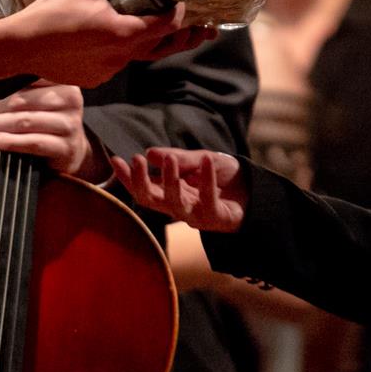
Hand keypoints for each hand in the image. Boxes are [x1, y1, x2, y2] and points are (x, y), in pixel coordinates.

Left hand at [0, 80, 93, 178]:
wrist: (71, 148)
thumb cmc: (49, 120)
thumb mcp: (41, 98)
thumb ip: (21, 89)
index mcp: (62, 81)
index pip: (28, 77)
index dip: (4, 83)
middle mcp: (70, 99)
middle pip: (22, 100)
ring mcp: (70, 124)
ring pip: (26, 121)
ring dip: (0, 124)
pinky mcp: (66, 147)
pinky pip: (32, 142)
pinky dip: (10, 141)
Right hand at [14, 0, 213, 86]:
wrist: (21, 47)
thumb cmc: (52, 16)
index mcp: (125, 33)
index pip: (165, 25)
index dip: (177, 13)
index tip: (179, 0)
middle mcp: (122, 57)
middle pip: (161, 48)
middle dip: (183, 38)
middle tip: (204, 32)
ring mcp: (109, 71)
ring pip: (138, 57)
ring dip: (150, 44)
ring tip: (161, 32)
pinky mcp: (95, 78)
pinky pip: (116, 64)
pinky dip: (123, 52)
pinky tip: (116, 42)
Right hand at [114, 148, 249, 232]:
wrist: (255, 192)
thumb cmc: (224, 177)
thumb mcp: (200, 159)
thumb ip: (178, 158)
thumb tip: (151, 153)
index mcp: (171, 192)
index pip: (143, 187)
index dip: (127, 177)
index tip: (115, 160)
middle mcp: (178, 206)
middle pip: (151, 200)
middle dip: (140, 182)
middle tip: (136, 159)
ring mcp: (196, 215)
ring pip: (175, 204)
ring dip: (170, 181)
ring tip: (170, 160)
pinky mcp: (215, 218)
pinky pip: (207, 200)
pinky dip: (207, 180)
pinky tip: (205, 160)